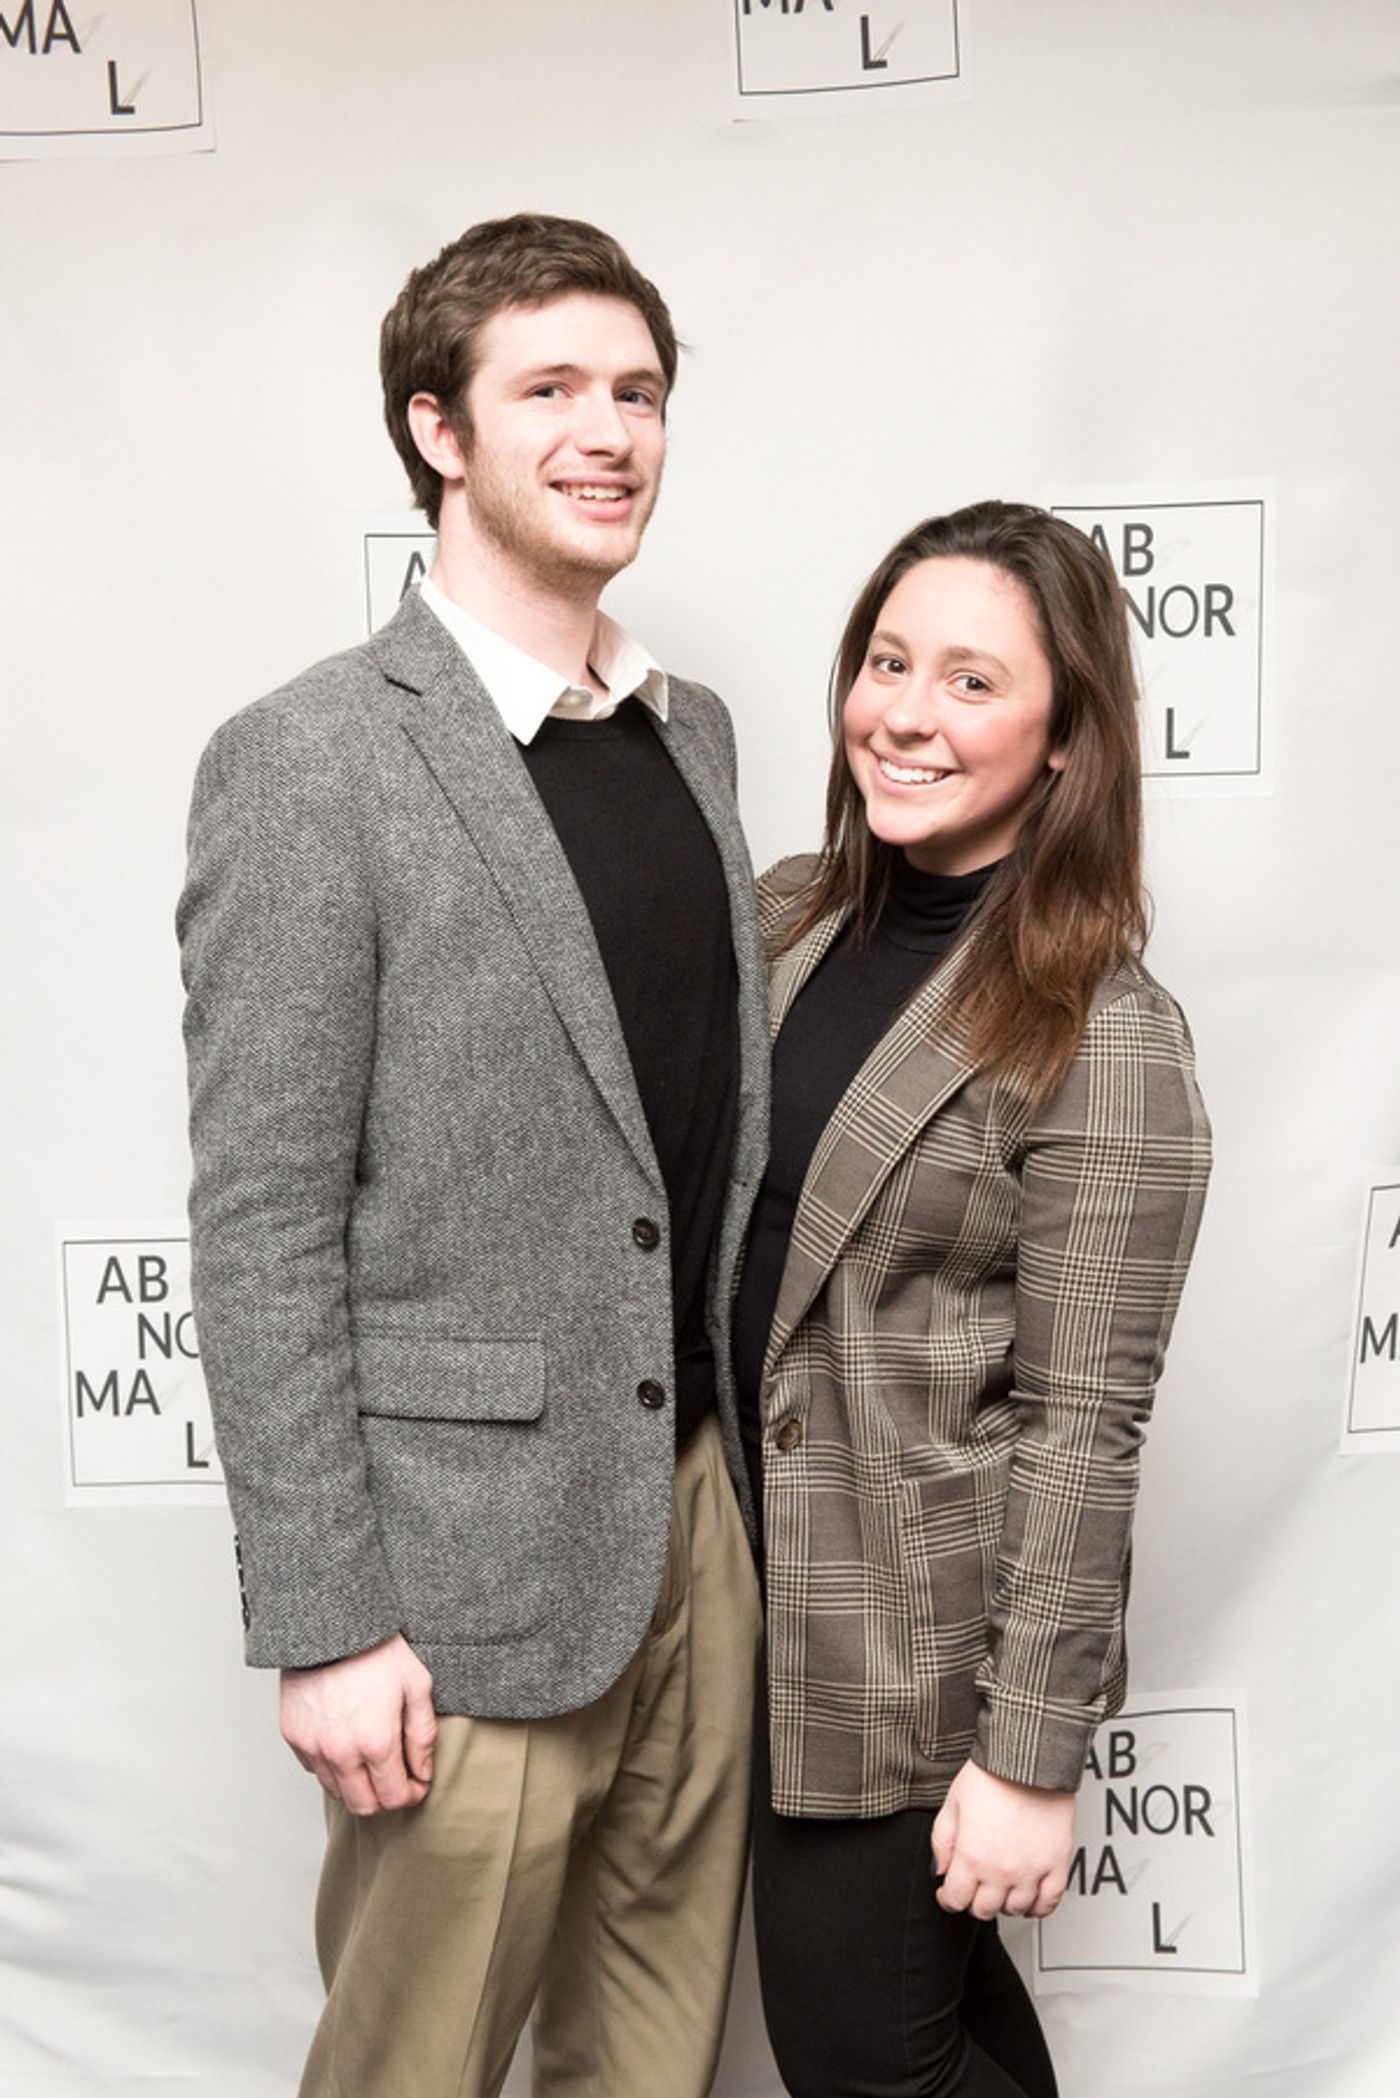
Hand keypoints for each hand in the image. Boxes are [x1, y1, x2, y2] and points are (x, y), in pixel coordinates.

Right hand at [280, 1632, 435, 1815]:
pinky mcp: (293, 1737)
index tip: (416, 1783)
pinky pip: (315, 1768)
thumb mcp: (416, 1685)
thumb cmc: (376, 1649)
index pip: (393, 1798)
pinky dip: (332, 1765)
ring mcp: (313, 1746)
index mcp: (376, 1742)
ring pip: (337, 1791)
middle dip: (384, 1798)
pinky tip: (346, 1740)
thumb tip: (422, 1772)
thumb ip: (422, 1736)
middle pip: (363, 1806)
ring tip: (371, 1757)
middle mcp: (340, 1752)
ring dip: (357, 1784)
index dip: (410, 1795)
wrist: (330, 1623)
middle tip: (396, 1777)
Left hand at [931, 1759, 1074, 1919]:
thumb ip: (941, 1841)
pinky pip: (1049, 1903)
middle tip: (974, 1887)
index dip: (948, 1898)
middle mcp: (1001, 1869)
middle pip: (984, 1909)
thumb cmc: (992, 1773)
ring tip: (1001, 1886)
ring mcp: (1031, 1870)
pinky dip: (1038, 1906)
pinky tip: (1029, 1897)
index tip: (949, 1892)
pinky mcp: (1057, 1864)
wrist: (1029, 1758)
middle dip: (974, 1900)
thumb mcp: (953, 1803)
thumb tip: (939, 1869)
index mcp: (972, 1856)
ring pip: (1015, 1909)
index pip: (956, 1899)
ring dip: (1004, 1902)